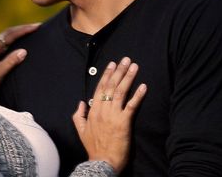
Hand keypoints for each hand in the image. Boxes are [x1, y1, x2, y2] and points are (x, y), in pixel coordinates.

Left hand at [0, 23, 39, 96]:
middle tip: (36, 26)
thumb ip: (11, 61)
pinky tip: (21, 42)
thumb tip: (24, 51)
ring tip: (31, 31)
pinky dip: (14, 41)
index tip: (36, 27)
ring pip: (6, 38)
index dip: (23, 30)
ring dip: (18, 34)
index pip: (9, 35)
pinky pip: (5, 44)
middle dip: (22, 29)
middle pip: (8, 33)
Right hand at [72, 57, 146, 173]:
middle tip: (125, 59)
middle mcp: (103, 110)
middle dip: (118, 71)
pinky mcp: (124, 123)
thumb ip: (78, 115)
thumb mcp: (81, 130)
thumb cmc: (93, 147)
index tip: (112, 64)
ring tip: (134, 66)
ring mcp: (113, 115)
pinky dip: (137, 95)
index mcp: (93, 111)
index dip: (106, 75)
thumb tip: (81, 102)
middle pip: (111, 86)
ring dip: (128, 78)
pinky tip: (143, 86)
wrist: (102, 162)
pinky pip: (131, 106)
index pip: (100, 88)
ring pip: (120, 92)